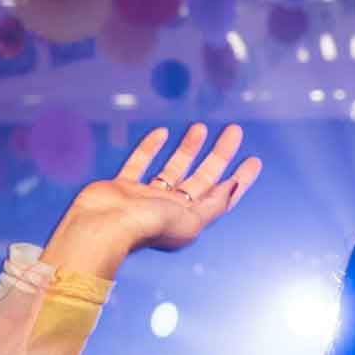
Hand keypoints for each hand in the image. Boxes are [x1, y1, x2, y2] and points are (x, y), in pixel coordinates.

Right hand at [42, 124, 261, 275]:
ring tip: (201, 127)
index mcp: (190, 219)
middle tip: (235, 131)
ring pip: (173, 168)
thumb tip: (233, 185)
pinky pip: (139, 164)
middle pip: (202, 177)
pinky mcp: (122, 187)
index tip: (254, 160)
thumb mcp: (189, 219)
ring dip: (189, 149)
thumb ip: (212, 203)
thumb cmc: (146, 227)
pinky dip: (149, 149)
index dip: (240, 179)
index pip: (222, 196)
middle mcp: (170, 209)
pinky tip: (161, 132)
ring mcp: (145, 197)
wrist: (101, 227)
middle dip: (220, 155)